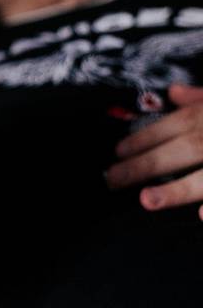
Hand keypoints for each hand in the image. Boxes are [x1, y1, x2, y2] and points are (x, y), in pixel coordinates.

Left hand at [107, 85, 202, 217]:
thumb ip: (202, 96)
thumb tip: (174, 91)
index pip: (175, 125)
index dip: (144, 138)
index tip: (117, 152)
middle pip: (183, 149)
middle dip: (145, 165)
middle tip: (112, 180)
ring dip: (178, 188)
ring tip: (146, 200)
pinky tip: (201, 215)